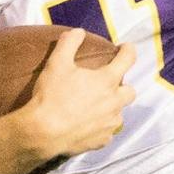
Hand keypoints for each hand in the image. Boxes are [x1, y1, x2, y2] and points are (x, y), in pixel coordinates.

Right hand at [15, 30, 136, 163]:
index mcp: (107, 81)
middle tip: (107, 85)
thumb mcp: (56, 63)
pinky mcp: (101, 141)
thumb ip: (69, 44)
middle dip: (123, 86)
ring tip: (95, 108)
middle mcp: (114, 102)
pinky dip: (101, 128)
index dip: (128, 50)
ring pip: (119, 114)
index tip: (125, 48)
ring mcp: (109, 123)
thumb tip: (78, 32)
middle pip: (130, 91)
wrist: (42, 132)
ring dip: (111, 109)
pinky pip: (107, 133)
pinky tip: (88, 127)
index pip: (127, 59)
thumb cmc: (51, 96)